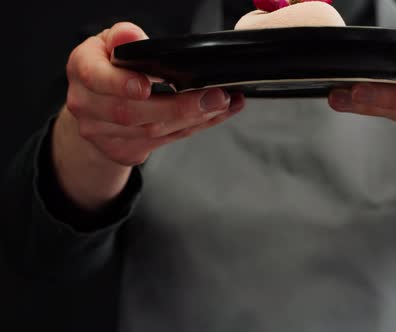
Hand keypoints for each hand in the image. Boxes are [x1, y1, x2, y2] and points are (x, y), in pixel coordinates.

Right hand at [64, 22, 244, 165]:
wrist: (95, 106)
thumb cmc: (109, 68)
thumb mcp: (113, 42)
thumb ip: (123, 37)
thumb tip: (131, 36)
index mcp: (83, 70)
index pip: (96, 77)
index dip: (121, 84)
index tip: (146, 86)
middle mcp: (87, 105)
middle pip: (131, 112)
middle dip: (178, 106)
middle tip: (214, 97)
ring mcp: (103, 133)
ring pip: (152, 131)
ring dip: (194, 119)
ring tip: (222, 104)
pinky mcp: (123, 151)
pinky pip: (164, 142)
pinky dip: (194, 128)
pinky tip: (214, 116)